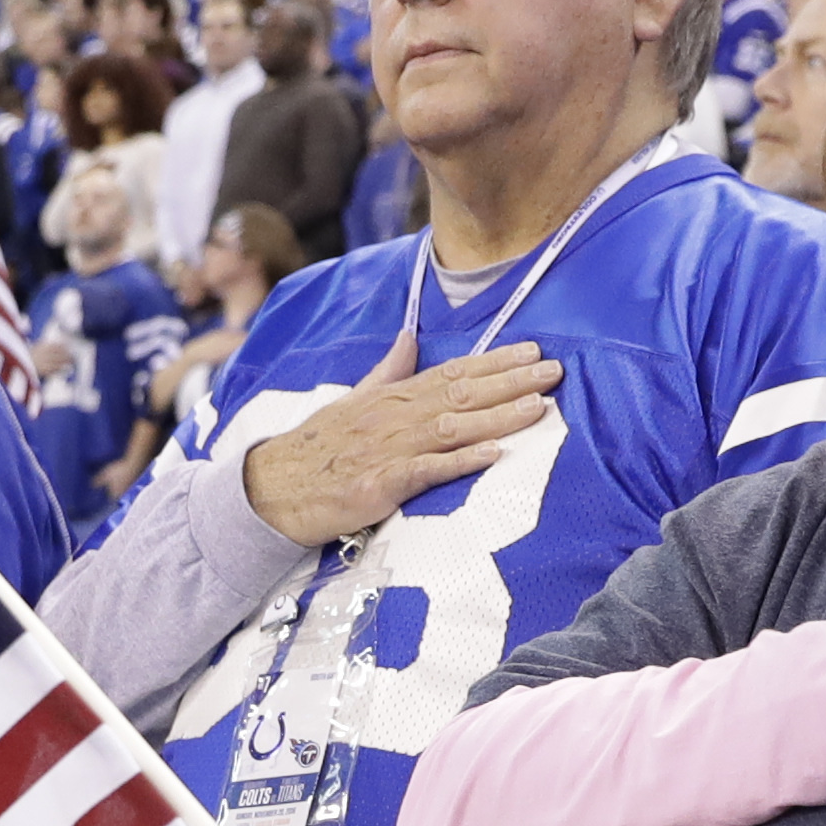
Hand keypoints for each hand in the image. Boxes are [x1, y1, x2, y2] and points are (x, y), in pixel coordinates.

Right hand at [237, 316, 563, 544]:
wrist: (273, 489)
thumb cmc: (318, 448)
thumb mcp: (352, 400)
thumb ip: (388, 371)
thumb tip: (409, 336)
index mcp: (391, 397)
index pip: (452, 372)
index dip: (494, 362)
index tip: (532, 350)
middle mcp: (394, 417)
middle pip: (461, 394)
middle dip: (510, 381)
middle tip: (553, 370)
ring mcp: (388, 450)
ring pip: (452, 428)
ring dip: (498, 416)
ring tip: (538, 407)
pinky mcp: (380, 485)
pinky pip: (426, 471)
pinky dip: (460, 461)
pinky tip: (492, 455)